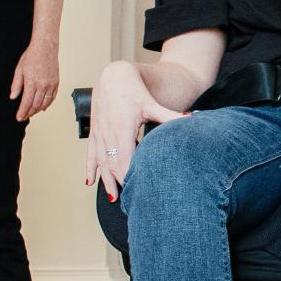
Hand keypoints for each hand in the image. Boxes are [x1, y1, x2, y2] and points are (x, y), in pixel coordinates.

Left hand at [9, 42, 59, 121]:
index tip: (19, 117)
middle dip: (29, 113)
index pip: (26, 102)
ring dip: (38, 110)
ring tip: (32, 113)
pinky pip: (53, 97)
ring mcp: (51, 84)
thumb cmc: (32, 56)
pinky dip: (48, 104)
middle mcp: (42, 85)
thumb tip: (13, 96)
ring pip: (45, 103)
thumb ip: (16, 85)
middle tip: (24, 117)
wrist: (45, 47)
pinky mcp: (56, 82)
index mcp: (32, 82)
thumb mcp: (19, 69)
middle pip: (36, 105)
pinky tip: (43, 107)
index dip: (22, 112)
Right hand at [84, 62, 186, 201]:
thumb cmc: (134, 91)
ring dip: (106, 181)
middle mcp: (108, 135)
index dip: (130, 176)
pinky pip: (90, 155)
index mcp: (122, 130)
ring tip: (114, 198)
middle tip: (132, 202)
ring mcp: (99, 135)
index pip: (125, 160)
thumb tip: (191, 118)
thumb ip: (170, 116)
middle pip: (113, 166)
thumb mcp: (152, 105)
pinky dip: (90, 169)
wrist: (112, 78)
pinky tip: (89, 183)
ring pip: (101, 163)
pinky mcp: (95, 133)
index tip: (139, 190)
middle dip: (121, 183)